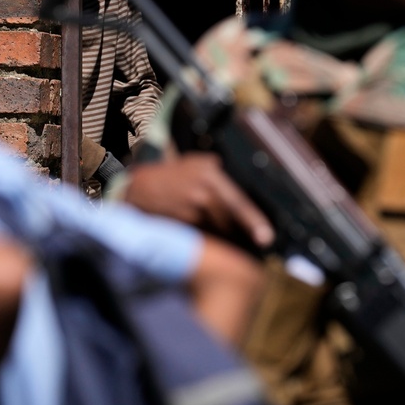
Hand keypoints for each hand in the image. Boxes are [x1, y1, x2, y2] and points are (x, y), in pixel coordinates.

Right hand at [123, 152, 273, 247]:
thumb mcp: (196, 163)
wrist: (138, 188)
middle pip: (230, 223)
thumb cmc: (172, 175)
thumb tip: (245, 183)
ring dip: (227, 239)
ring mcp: (190, 214)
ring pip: (218, 233)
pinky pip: (203, 239)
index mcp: (210, 176)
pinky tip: (212, 239)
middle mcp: (201, 196)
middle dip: (242, 234)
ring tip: (234, 241)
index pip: (238, 202)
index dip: (253, 222)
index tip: (266, 238)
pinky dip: (211, 242)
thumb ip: (219, 170)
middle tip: (254, 242)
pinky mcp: (181, 229)